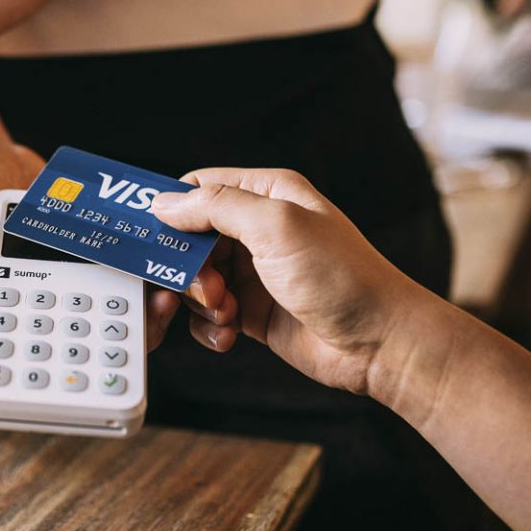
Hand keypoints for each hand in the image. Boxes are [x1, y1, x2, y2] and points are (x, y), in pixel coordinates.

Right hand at [149, 168, 431, 398]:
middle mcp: (258, 229)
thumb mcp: (276, 227)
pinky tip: (230, 334)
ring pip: (195, 279)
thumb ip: (217, 207)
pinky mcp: (253, 310)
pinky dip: (210, 326)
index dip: (172, 210)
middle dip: (187, 266)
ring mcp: (255, 271)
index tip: (150, 236)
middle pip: (190, 237)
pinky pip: (209, 314)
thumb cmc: (342, 277)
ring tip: (226, 313)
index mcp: (267, 194)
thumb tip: (165, 203)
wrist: (379, 343)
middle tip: (205, 287)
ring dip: (199, 300)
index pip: (199, 188)